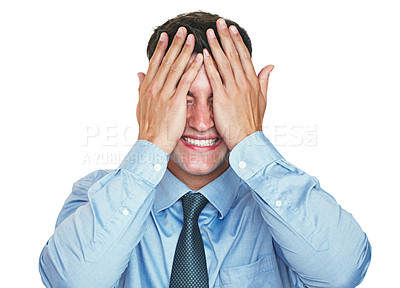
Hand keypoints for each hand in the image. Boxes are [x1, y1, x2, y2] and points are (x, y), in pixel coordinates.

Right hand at [136, 27, 202, 153]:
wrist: (152, 144)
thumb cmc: (149, 127)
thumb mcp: (139, 105)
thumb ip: (140, 87)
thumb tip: (138, 73)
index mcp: (146, 88)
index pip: (154, 63)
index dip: (160, 48)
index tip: (166, 36)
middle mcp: (154, 88)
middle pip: (165, 61)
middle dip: (175, 44)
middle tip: (182, 30)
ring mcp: (164, 94)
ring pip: (175, 68)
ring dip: (185, 51)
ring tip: (192, 39)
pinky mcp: (175, 102)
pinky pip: (185, 82)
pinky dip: (192, 69)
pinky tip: (200, 59)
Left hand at [203, 19, 272, 149]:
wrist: (248, 140)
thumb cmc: (253, 122)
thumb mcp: (263, 99)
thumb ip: (264, 80)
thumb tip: (270, 65)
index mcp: (253, 82)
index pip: (244, 56)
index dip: (237, 41)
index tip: (232, 29)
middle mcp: (244, 83)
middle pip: (234, 55)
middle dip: (226, 37)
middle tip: (219, 23)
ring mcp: (234, 90)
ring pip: (224, 63)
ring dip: (216, 46)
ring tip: (209, 33)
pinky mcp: (223, 99)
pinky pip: (215, 78)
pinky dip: (210, 65)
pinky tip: (204, 54)